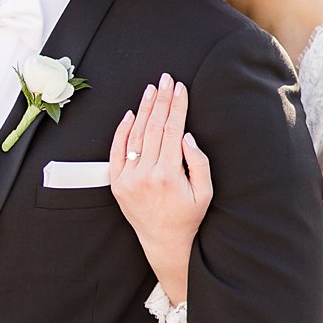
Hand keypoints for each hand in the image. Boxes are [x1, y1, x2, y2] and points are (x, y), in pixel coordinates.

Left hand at [110, 74, 211, 306]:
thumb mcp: (205, 192)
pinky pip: (116, 152)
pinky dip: (122, 131)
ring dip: (143, 110)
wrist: (165, 243)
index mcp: (168, 174)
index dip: (177, 106)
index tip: (180, 87)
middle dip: (161, 100)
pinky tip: (130, 114)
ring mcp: (128, 179)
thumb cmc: (189, 217)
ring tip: (151, 90)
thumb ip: (198, 162)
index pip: (172, 129)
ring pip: (135, 136)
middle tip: (165, 79)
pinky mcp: (117, 185)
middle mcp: (145, 174)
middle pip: (153, 127)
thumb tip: (185, 135)